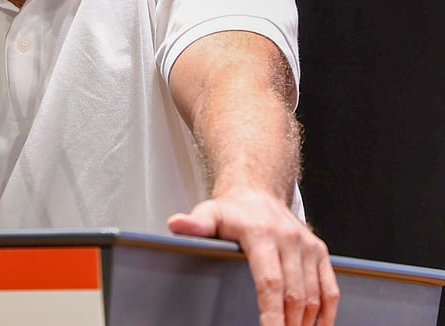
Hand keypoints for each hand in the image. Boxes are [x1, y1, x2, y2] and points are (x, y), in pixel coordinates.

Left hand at [168, 188, 338, 325]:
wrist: (257, 194)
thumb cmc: (232, 210)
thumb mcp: (209, 214)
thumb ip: (194, 224)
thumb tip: (176, 224)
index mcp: (261, 234)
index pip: (269, 281)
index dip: (271, 313)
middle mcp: (289, 240)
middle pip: (294, 294)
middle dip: (288, 324)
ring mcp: (307, 246)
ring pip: (314, 294)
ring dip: (306, 322)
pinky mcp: (319, 252)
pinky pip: (330, 287)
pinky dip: (327, 311)